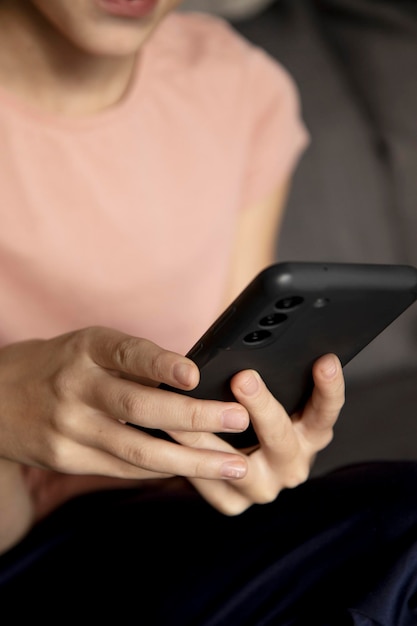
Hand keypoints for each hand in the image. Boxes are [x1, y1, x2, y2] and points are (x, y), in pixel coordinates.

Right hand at [0, 326, 250, 482]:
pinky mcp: (66, 459)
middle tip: (237, 419)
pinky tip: (196, 473)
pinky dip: (163, 471)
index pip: (127, 354)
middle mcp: (75, 386)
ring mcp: (68, 428)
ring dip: (191, 460)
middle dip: (194, 418)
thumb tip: (195, 382)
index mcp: (86, 349)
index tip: (195, 374)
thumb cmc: (62, 365)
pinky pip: (123, 468)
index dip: (161, 364)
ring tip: (233, 463)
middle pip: (139, 406)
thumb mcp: (90, 347)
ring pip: (137, 449)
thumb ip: (134, 361)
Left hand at [169, 354, 344, 514]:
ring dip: (210, 436)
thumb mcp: (273, 393)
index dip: (329, 387)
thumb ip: (273, 375)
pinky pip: (210, 482)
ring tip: (189, 410)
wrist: (232, 454)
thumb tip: (258, 342)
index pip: (327, 411)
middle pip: (282, 438)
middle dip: (262, 406)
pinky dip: (190, 458)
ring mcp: (265, 486)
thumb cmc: (254, 411)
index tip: (325, 361)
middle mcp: (293, 464)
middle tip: (244, 378)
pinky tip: (171, 433)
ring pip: (239, 466)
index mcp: (312, 434)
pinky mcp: (233, 502)